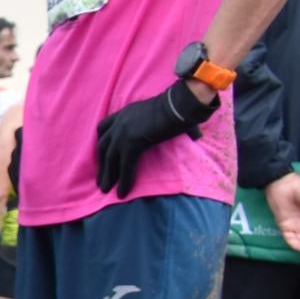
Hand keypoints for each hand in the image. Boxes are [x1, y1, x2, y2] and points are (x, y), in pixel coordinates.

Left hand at [94, 78, 215, 198]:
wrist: (180, 104)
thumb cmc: (181, 107)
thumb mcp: (164, 112)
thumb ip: (166, 123)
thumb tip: (197, 136)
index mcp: (125, 112)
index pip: (104, 127)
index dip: (102, 141)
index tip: (102, 152)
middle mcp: (120, 122)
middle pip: (103, 146)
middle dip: (102, 164)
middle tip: (102, 178)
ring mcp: (123, 133)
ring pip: (110, 159)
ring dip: (108, 176)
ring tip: (106, 189)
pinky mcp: (131, 144)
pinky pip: (125, 166)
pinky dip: (123, 181)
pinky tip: (122, 193)